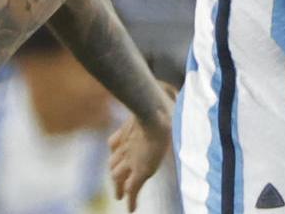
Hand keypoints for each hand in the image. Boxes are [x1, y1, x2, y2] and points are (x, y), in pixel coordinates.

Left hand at [109, 82, 176, 210]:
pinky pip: (132, 191)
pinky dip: (131, 201)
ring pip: (117, 177)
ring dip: (118, 187)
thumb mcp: (161, 94)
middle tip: (116, 181)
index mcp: (129, 130)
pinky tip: (130, 209)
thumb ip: (164, 91)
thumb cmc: (161, 100)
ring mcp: (130, 159)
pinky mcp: (139, 172)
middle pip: (113, 161)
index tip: (115, 149)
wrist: (156, 113)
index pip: (115, 142)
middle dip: (114, 171)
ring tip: (119, 196)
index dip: (116, 146)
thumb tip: (171, 84)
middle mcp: (126, 146)